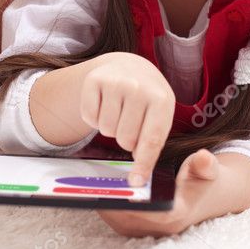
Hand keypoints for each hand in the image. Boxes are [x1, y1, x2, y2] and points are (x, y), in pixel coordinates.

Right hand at [81, 52, 175, 184]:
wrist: (128, 66)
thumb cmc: (147, 100)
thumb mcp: (159, 115)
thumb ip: (151, 144)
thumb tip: (138, 178)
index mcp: (161, 100)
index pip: (150, 141)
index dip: (142, 164)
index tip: (136, 182)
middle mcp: (138, 88)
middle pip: (124, 139)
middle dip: (125, 139)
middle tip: (129, 123)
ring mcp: (115, 81)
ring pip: (105, 129)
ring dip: (110, 127)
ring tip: (118, 112)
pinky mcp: (94, 79)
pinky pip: (89, 117)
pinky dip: (94, 118)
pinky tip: (104, 104)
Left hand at [97, 149, 219, 236]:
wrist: (207, 196)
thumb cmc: (204, 181)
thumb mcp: (208, 170)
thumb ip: (205, 164)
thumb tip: (205, 158)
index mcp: (177, 213)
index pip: (155, 214)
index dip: (135, 205)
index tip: (118, 192)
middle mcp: (161, 228)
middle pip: (128, 219)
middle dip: (110, 202)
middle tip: (90, 184)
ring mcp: (149, 230)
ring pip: (119, 221)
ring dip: (103, 204)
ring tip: (84, 186)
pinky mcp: (139, 228)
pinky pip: (117, 220)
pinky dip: (105, 206)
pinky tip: (92, 188)